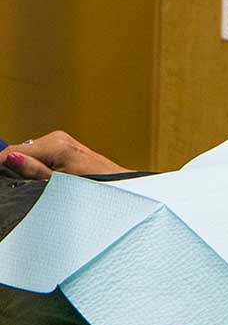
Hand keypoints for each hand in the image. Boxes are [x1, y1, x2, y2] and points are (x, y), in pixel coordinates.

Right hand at [0, 130, 128, 179]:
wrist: (120, 184)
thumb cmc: (96, 186)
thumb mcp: (58, 184)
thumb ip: (33, 171)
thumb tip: (10, 158)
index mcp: (54, 145)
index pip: (13, 151)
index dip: (1, 164)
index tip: (1, 178)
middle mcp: (57, 138)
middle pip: (20, 152)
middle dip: (13, 167)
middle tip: (14, 185)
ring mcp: (62, 141)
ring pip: (29, 153)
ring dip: (26, 167)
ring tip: (34, 183)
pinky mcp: (65, 146)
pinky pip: (41, 155)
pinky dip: (37, 165)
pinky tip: (44, 178)